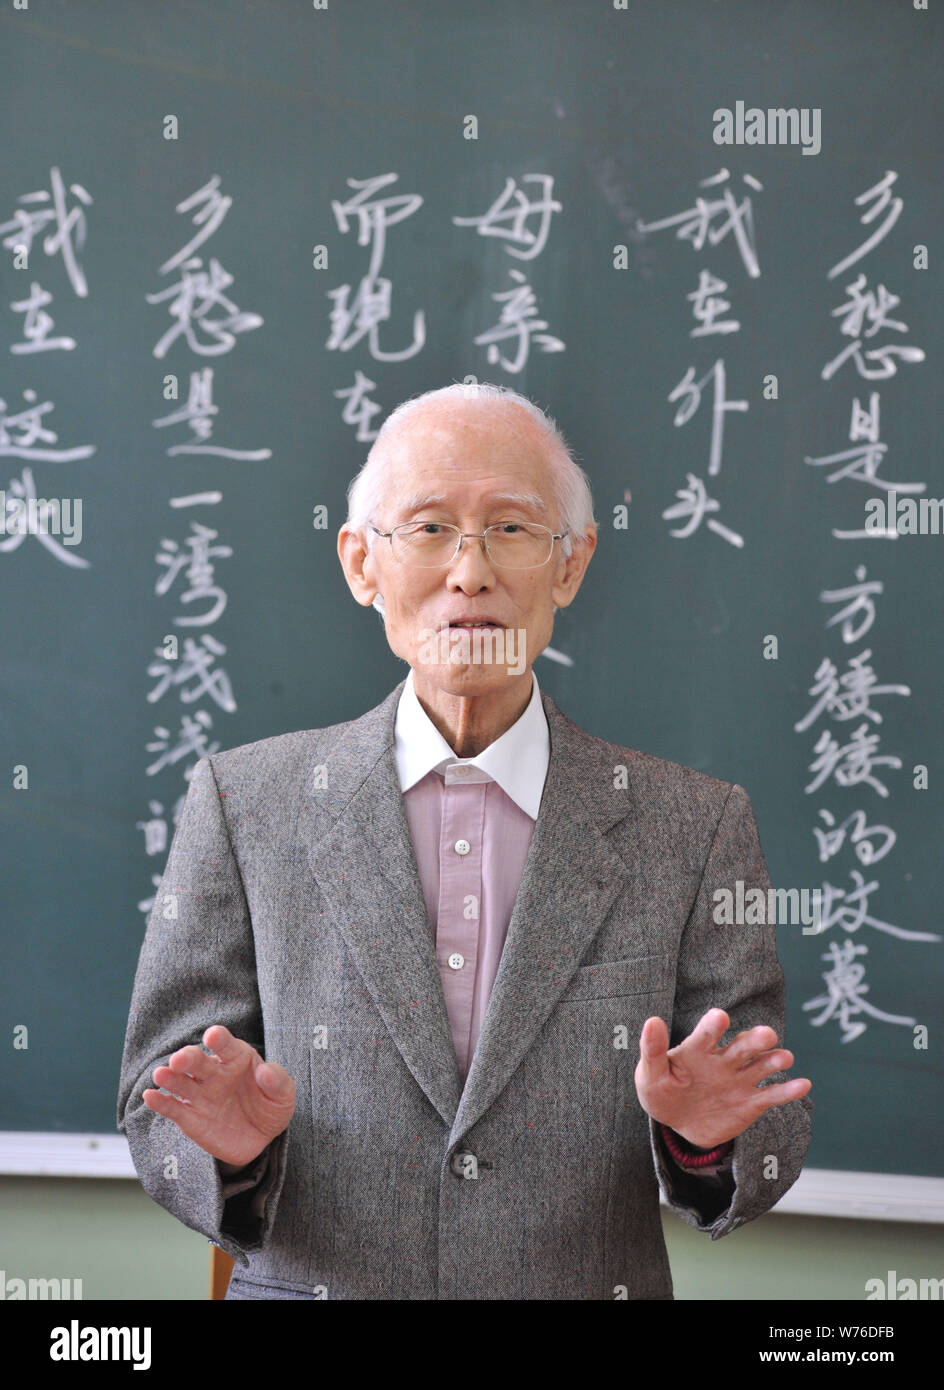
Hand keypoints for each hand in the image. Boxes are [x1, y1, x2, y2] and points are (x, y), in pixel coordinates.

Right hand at [142, 1024, 296, 1168]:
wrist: (260, 1138)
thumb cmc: (271, 1106)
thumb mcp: (283, 1095)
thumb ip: (277, 1081)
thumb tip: (266, 1071)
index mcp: (237, 1058)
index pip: (226, 1044)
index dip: (219, 1038)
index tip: (213, 1036)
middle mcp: (214, 1072)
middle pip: (197, 1061)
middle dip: (187, 1058)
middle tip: (179, 1060)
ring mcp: (199, 1094)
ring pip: (180, 1082)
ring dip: (169, 1077)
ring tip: (161, 1074)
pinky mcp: (189, 1117)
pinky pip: (172, 1107)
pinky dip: (159, 1102)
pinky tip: (150, 1096)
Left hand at [634, 1008, 811, 1148]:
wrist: (679, 1123)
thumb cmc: (662, 1091)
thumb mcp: (651, 1073)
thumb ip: (653, 1050)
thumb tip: (652, 1020)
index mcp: (698, 1049)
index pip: (707, 1033)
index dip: (713, 1025)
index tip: (720, 1016)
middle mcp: (723, 1060)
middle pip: (742, 1046)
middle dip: (755, 1040)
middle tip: (766, 1035)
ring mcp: (739, 1080)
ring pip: (761, 1066)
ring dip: (774, 1061)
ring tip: (785, 1058)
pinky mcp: (751, 1103)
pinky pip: (771, 1095)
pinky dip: (787, 1090)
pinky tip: (802, 1084)